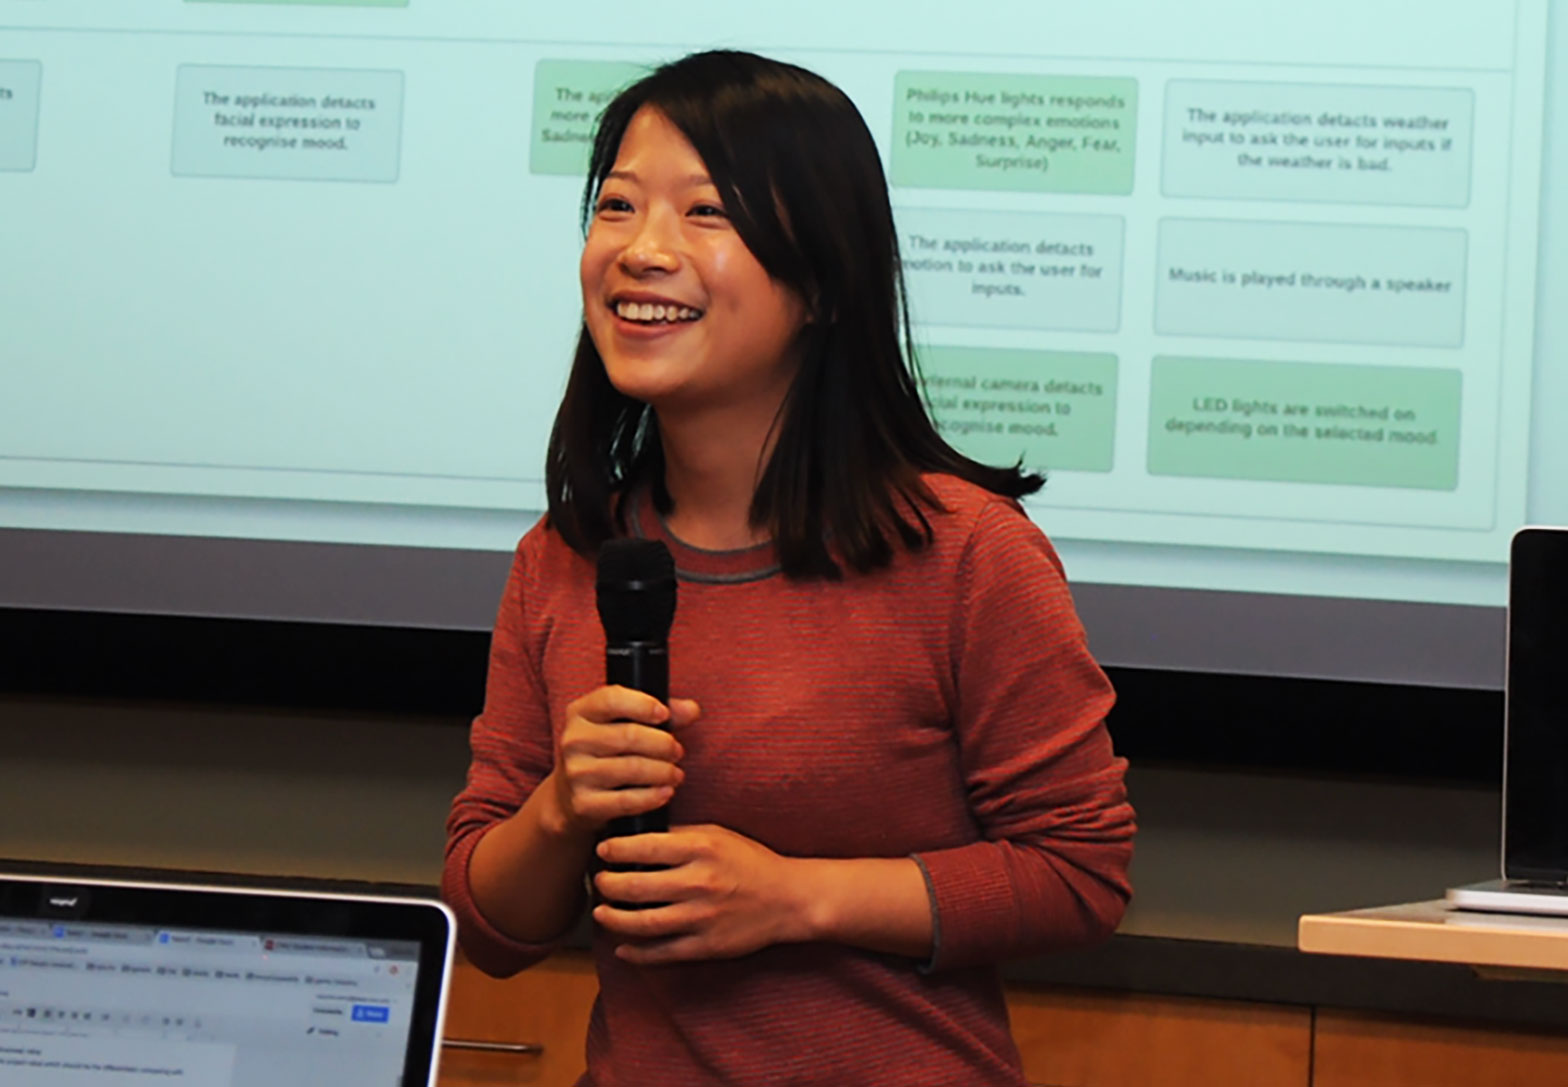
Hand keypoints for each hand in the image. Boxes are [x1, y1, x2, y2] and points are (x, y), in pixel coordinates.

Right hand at [545, 686, 699, 837]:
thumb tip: (692, 710)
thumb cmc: (607, 752)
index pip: (611, 699)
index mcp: (581, 712)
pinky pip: (627, 800)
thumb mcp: (625, 724)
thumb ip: (660, 713)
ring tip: (675, 773)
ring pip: (632, 768)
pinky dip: (653, 796)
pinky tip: (666, 792)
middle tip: (678, 751)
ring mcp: (576, 773)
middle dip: (662, 744)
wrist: (571, 797)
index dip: (642, 705)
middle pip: (628, 736)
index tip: (664, 714)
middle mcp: (573, 740)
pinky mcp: (583, 804)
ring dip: (663, 771)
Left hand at [592, 825, 813, 963]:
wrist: (788, 899)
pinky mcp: (706, 946)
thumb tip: (639, 835)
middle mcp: (700, 883)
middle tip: (599, 881)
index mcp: (702, 849)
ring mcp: (702, 918)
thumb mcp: (719, 835)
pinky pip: (662, 953)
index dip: (615, 849)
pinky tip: (623, 947)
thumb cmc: (751, 862)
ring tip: (601, 913)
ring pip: (643, 922)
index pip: (645, 847)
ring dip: (614, 919)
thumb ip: (681, 835)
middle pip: (636, 886)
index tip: (602, 850)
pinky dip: (637, 953)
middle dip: (608, 884)